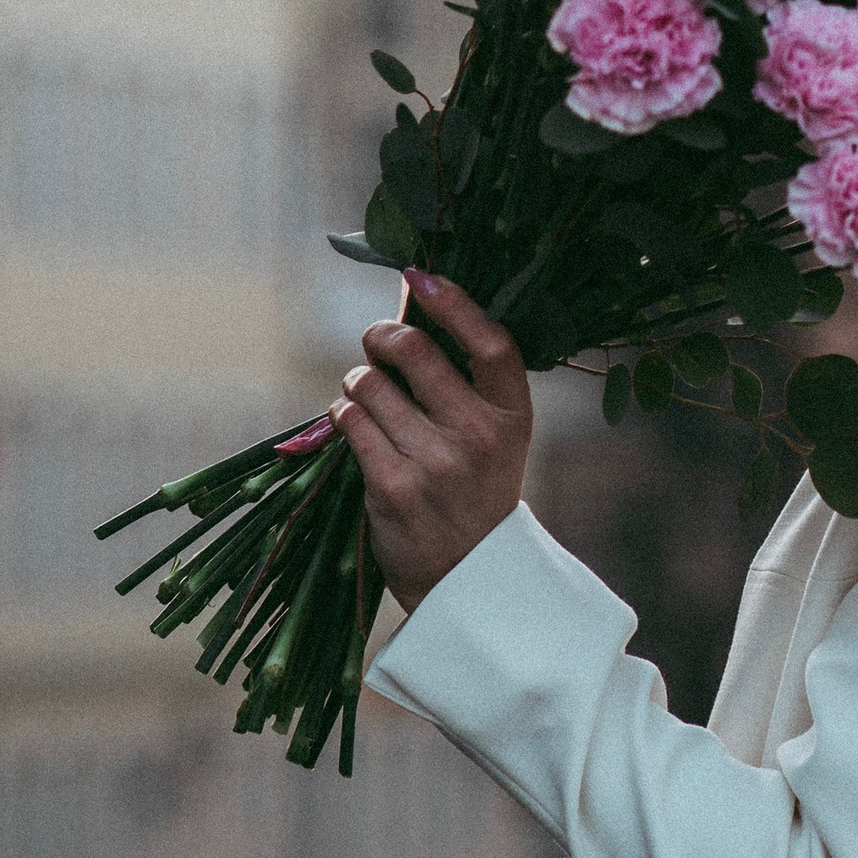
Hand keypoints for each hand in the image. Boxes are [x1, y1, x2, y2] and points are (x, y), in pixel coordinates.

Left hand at [331, 271, 533, 613]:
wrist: (468, 579)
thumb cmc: (476, 493)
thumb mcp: (496, 439)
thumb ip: (466, 385)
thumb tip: (413, 316)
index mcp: (513, 417)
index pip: (491, 343)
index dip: (455, 303)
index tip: (421, 278)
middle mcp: (480, 436)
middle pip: (416, 351)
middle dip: (383, 336)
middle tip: (377, 341)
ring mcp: (435, 463)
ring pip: (370, 384)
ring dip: (358, 381)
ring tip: (366, 395)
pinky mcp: (391, 488)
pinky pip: (349, 421)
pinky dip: (343, 414)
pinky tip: (354, 423)